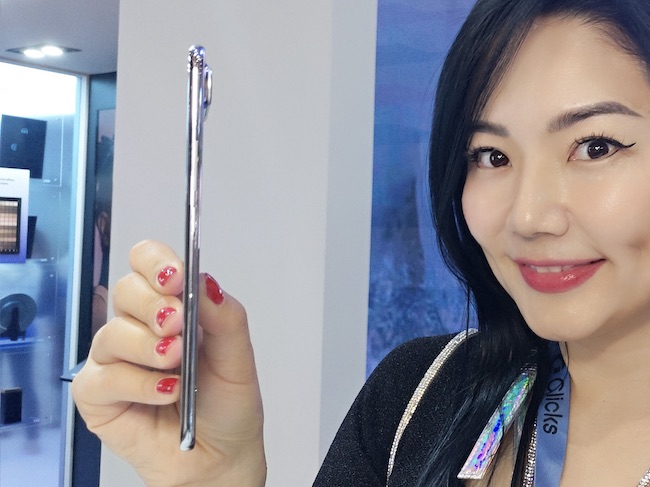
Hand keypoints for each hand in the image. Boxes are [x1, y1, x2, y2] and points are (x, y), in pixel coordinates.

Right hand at [72, 240, 265, 486]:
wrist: (219, 459)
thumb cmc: (227, 407)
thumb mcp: (238, 358)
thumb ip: (225, 317)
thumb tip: (205, 281)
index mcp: (172, 306)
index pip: (148, 262)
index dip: (156, 263)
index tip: (175, 278)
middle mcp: (140, 327)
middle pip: (126, 289)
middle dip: (155, 307)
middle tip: (179, 328)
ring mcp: (116, 360)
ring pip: (112, 332)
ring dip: (148, 348)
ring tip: (176, 366)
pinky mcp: (98, 395)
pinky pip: (102, 377)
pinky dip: (138, 384)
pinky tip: (164, 393)